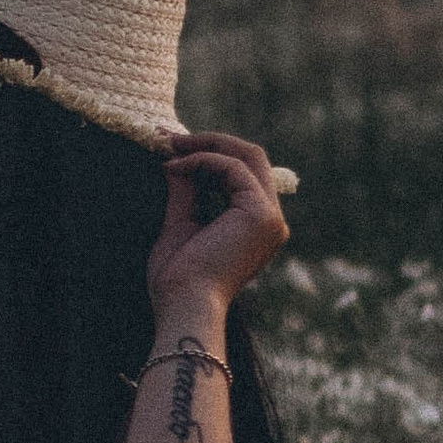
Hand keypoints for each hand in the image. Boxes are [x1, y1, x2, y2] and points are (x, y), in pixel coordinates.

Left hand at [147, 131, 291, 324]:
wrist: (183, 304)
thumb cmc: (178, 278)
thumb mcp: (181, 224)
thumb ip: (185, 191)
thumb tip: (175, 159)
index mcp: (258, 226)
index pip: (244, 173)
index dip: (211, 153)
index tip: (173, 147)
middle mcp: (272, 221)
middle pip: (252, 158)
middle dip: (211, 142)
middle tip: (171, 138)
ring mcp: (271, 217)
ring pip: (247, 156)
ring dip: (206, 146)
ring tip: (170, 147)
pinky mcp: (261, 214)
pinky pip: (234, 168)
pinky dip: (203, 160)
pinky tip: (176, 166)